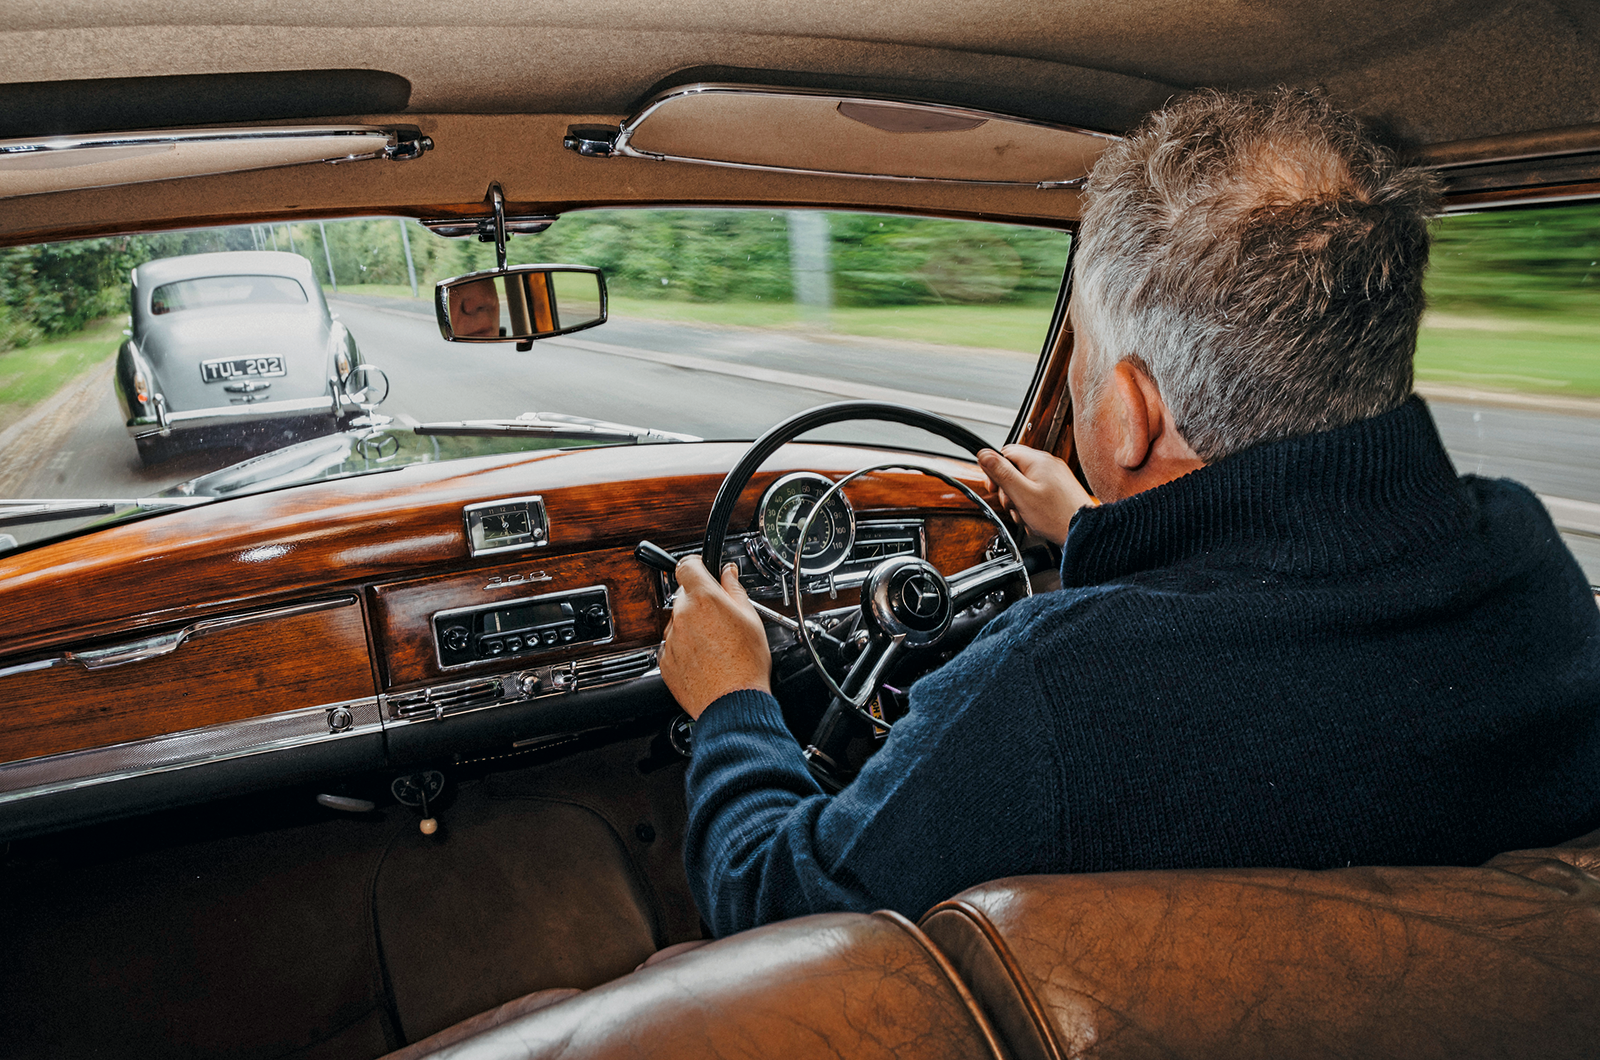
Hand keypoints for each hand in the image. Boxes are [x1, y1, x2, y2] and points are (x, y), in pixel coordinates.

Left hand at [659, 556, 771, 717]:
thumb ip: (734, 589)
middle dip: (699, 602)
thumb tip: (728, 573)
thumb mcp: (751, 618)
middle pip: (685, 597)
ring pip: (679, 622)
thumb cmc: (746, 664)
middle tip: (720, 619)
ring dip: (692, 627)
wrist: (732, 702)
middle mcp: (682, 616)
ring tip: (716, 646)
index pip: (687, 566)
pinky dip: (685, 648)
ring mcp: (671, 639)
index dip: (696, 566)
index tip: (702, 571)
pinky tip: (705, 659)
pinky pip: (673, 646)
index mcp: (704, 599)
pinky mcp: (665, 660)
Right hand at [977, 444, 1095, 546]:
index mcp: (1038, 461)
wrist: (1083, 530)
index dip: (995, 471)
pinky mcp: (1060, 490)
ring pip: (1025, 484)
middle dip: (1008, 491)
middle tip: (1013, 504)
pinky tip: (1035, 518)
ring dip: (1020, 501)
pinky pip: (1037, 493)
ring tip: (1026, 514)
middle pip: (1015, 470)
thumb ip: (1001, 473)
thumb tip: (984, 454)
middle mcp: (1048, 465)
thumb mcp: (1021, 494)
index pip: (1005, 453)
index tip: (994, 487)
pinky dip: (1032, 506)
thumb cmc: (1056, 515)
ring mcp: (1056, 477)